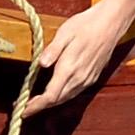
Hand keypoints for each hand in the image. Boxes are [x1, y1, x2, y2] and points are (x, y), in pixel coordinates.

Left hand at [19, 0, 134, 115]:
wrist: (110, 23)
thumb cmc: (86, 25)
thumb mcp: (65, 32)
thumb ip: (53, 50)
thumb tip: (41, 63)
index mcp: (69, 68)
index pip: (51, 96)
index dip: (36, 106)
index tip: (23, 111)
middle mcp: (79, 78)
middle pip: (57, 100)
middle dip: (40, 106)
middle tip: (24, 108)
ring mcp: (87, 79)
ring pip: (66, 98)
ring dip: (51, 103)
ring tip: (36, 103)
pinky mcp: (93, 77)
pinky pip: (75, 93)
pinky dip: (62, 97)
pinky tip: (55, 93)